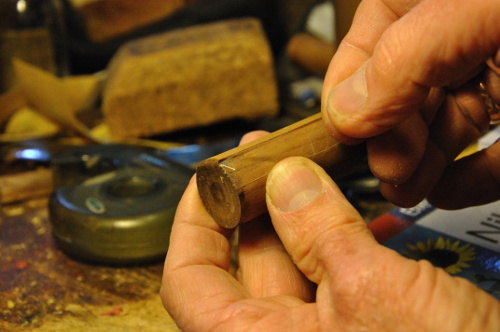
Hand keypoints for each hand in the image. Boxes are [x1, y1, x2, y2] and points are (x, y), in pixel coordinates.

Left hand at [160, 132, 499, 330]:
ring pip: (293, 264)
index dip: (193, 224)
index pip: (190, 282)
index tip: (210, 180)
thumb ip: (321, 231)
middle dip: (253, 203)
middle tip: (266, 156)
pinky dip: (336, 236)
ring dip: (297, 212)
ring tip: (303, 165)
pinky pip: (334, 274)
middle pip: (246, 264)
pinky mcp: (362, 327)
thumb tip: (286, 180)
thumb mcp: (372, 290)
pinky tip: (347, 205)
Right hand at [321, 0, 499, 208]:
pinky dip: (468, 179)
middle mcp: (456, 38)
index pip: (366, 44)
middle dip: (388, 139)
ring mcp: (492, 76)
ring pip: (439, 127)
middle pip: (400, 95)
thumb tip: (345, 112)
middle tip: (387, 169)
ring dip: (418, 166)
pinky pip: (486, 155)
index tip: (346, 134)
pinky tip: (452, 189)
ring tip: (406, 188)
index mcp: (427, 0)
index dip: (350, 93)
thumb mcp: (475, 10)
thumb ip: (402, 57)